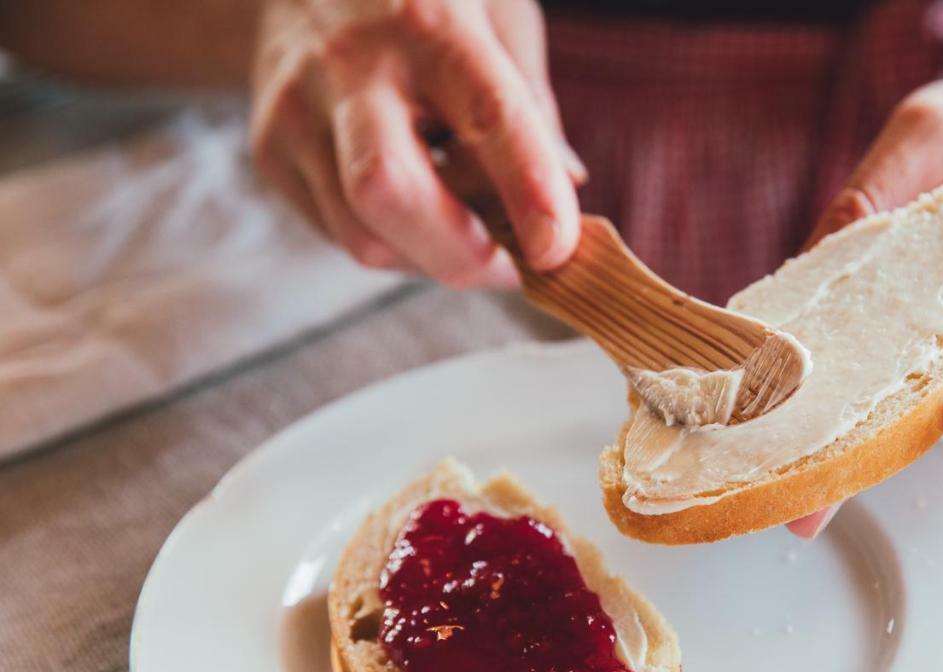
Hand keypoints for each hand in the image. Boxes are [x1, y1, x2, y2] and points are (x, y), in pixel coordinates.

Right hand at [249, 0, 583, 285]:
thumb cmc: (421, 2)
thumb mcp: (498, 16)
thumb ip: (533, 107)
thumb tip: (566, 195)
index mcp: (429, 19)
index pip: (487, 113)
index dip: (528, 190)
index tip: (555, 250)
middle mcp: (352, 61)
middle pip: (388, 190)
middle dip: (460, 255)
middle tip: (513, 268)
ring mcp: (297, 108)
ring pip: (364, 235)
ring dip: (432, 258)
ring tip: (466, 226)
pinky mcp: (270, 150)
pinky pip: (342, 234)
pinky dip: (396, 242)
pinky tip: (417, 201)